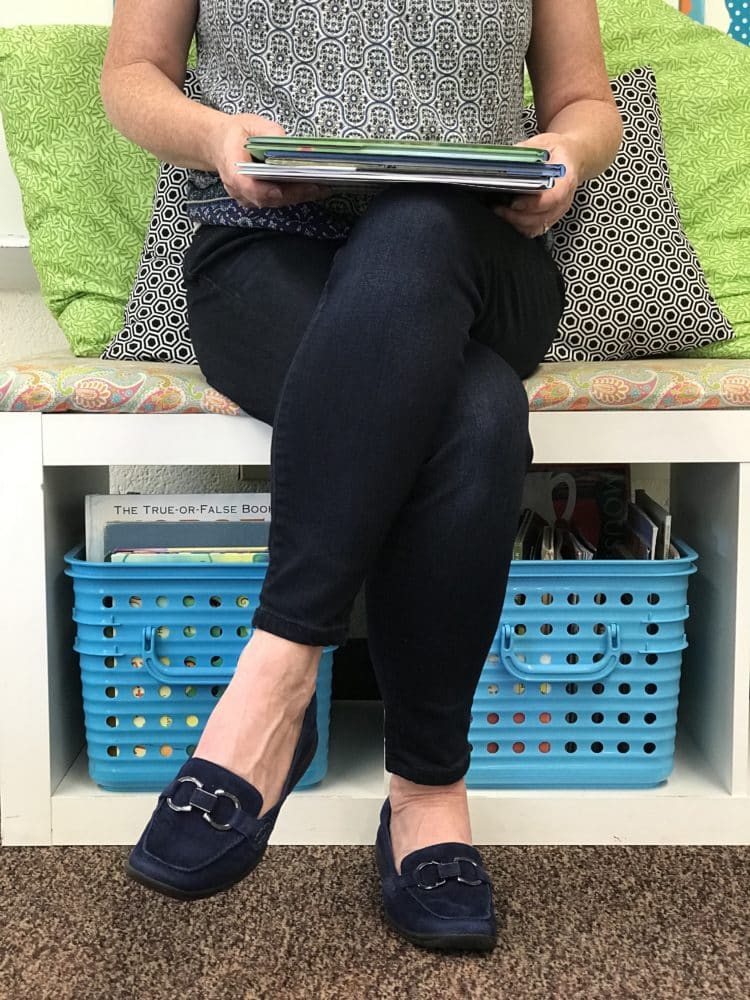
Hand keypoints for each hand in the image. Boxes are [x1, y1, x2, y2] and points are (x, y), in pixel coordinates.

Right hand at [211, 113, 330, 208]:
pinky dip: (294, 195)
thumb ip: (270, 133)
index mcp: (232, 167)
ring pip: (275, 202)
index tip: (284, 189)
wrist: (219, 144)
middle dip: (295, 193)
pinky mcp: (256, 200)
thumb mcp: (251, 124)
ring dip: (298, 196)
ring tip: (322, 188)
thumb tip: (289, 144)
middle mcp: (238, 188)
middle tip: (319, 187)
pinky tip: (311, 188)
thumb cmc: (236, 134)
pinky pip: (276, 201)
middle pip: (268, 197)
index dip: (266, 190)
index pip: (247, 185)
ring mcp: (247, 197)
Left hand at [493, 132, 581, 238]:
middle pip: (542, 217)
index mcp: (566, 178)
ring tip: (500, 211)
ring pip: (537, 227)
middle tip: (498, 208)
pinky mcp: (550, 218)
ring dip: (516, 223)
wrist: (572, 159)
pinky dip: (520, 226)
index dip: (533, 203)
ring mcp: (558, 211)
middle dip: (516, 216)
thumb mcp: (544, 143)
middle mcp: (564, 199)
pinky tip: (509, 216)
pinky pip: (535, 230)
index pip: (553, 197)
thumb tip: (505, 159)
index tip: (514, 203)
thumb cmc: (558, 152)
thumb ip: (525, 152)